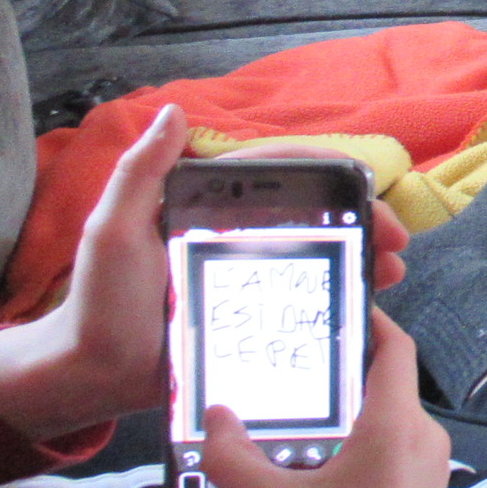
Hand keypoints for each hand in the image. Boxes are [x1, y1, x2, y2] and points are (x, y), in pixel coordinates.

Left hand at [0, 118, 412, 446]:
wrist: (91, 376)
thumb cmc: (99, 300)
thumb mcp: (113, 230)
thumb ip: (140, 173)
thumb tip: (174, 110)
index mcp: (208, 206)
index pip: (278, 174)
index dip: (328, 174)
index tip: (367, 187)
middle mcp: (233, 235)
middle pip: (311, 216)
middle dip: (361, 221)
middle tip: (396, 242)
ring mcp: (245, 278)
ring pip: (315, 256)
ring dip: (360, 257)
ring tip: (391, 273)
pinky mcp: (250, 318)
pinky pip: (302, 300)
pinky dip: (338, 296)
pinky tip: (364, 303)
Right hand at [204, 312, 448, 487]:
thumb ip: (233, 454)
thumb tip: (213, 413)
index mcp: (398, 426)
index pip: (394, 347)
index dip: (369, 320)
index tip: (333, 305)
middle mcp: (425, 440)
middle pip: (386, 381)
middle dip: (341, 367)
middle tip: (293, 357)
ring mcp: (430, 471)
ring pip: (388, 419)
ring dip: (346, 410)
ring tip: (294, 408)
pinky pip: (392, 450)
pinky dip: (357, 441)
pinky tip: (314, 461)